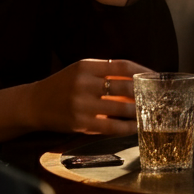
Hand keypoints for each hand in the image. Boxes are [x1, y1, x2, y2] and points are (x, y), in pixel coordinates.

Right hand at [24, 58, 147, 134]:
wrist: (34, 104)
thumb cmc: (63, 86)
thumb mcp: (80, 71)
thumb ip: (105, 72)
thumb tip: (137, 78)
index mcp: (86, 66)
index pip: (122, 66)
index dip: (143, 72)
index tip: (156, 77)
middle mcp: (84, 83)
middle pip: (125, 87)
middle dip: (145, 93)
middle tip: (159, 97)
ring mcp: (81, 104)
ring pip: (120, 108)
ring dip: (139, 111)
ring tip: (152, 113)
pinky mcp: (80, 123)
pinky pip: (110, 126)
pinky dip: (126, 127)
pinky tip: (135, 127)